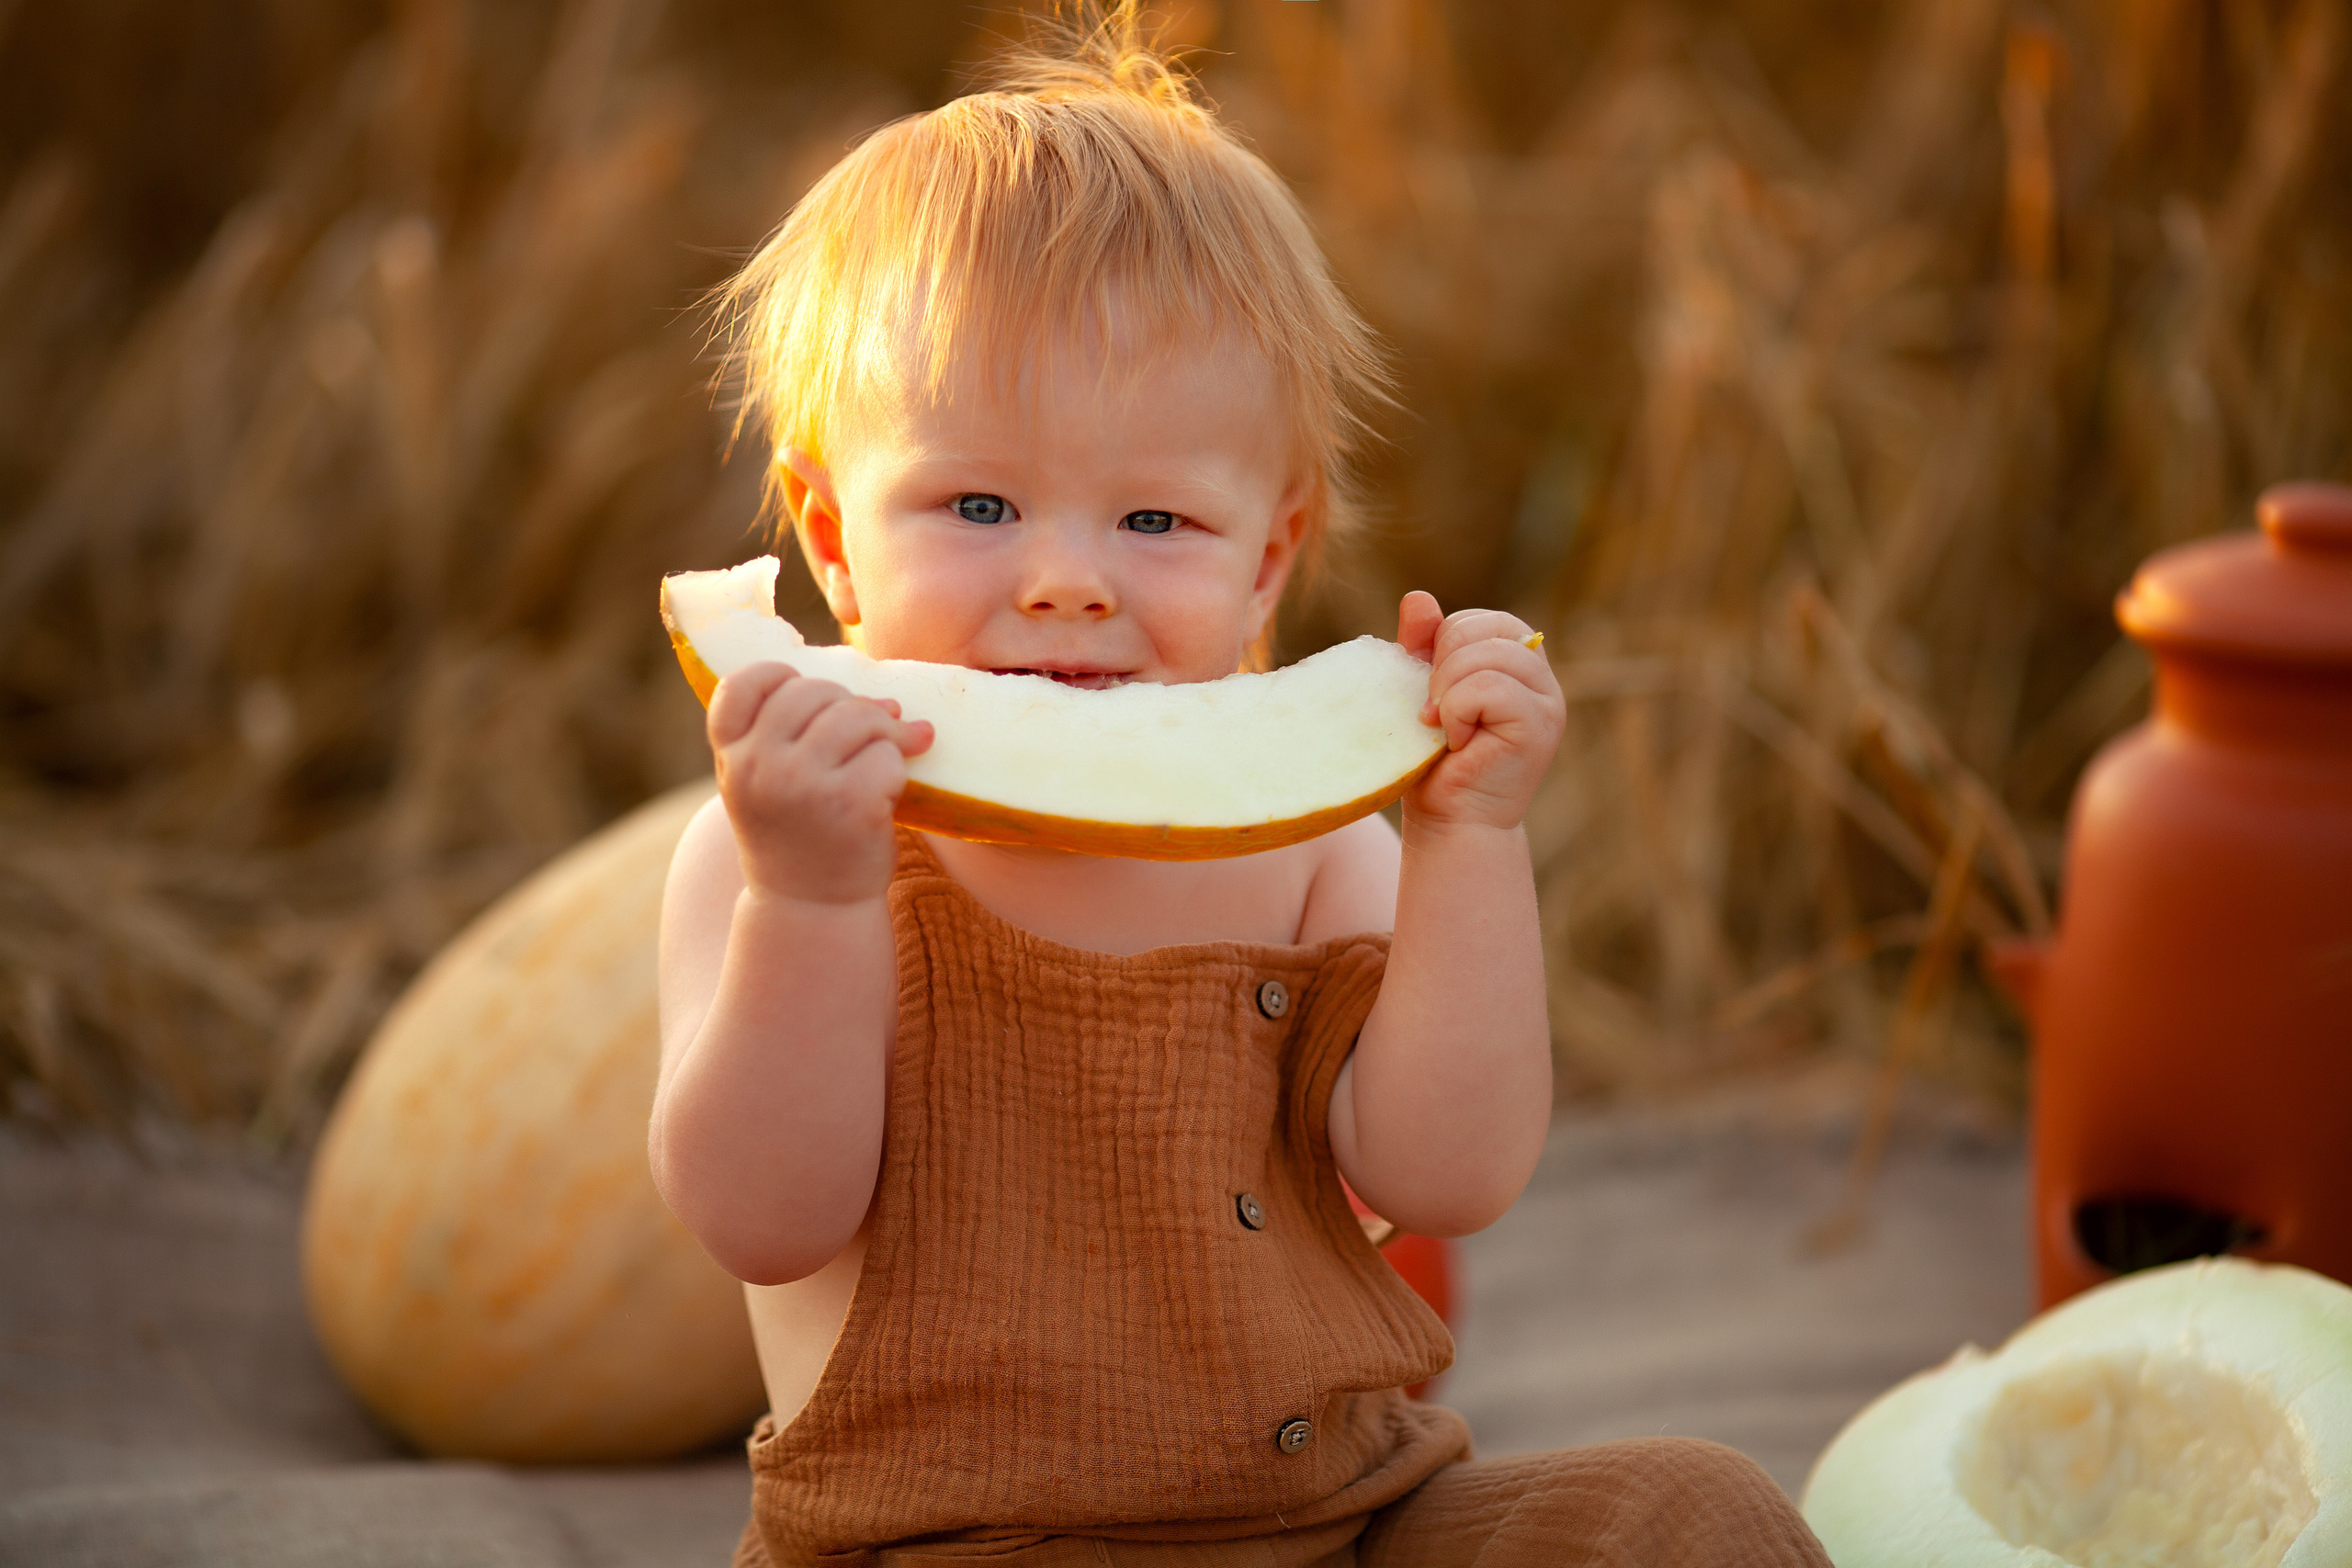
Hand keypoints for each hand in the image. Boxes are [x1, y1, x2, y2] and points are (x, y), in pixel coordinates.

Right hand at [706, 663, 933, 903]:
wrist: (811, 907)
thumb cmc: (799, 833)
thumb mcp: (769, 783)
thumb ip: (797, 735)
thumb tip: (887, 700)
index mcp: (731, 756)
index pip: (742, 683)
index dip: (780, 676)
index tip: (805, 692)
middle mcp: (758, 766)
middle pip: (813, 690)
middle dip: (850, 704)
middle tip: (868, 731)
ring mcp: (802, 784)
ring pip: (857, 716)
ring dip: (885, 730)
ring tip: (893, 749)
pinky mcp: (849, 804)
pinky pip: (887, 754)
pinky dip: (899, 766)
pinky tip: (893, 790)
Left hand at [1396, 591, 1563, 832]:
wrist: (1449, 823)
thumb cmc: (1434, 763)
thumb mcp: (1423, 693)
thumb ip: (1422, 646)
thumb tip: (1418, 597)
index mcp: (1518, 664)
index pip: (1482, 620)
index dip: (1444, 645)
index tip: (1433, 691)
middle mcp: (1541, 679)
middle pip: (1485, 629)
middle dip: (1443, 665)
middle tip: (1434, 711)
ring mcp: (1547, 702)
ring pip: (1487, 657)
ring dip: (1448, 692)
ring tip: (1443, 728)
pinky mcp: (1540, 727)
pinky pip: (1489, 688)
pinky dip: (1457, 710)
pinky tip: (1455, 740)